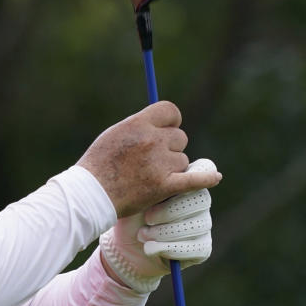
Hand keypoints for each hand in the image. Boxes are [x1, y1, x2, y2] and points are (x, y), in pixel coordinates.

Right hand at [77, 101, 220, 216]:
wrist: (90, 194)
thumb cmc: (98, 165)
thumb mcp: (114, 135)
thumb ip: (139, 127)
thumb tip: (161, 122)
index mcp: (138, 124)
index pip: (170, 111)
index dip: (172, 121)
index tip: (168, 129)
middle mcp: (151, 140)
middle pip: (179, 138)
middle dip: (170, 147)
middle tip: (153, 160)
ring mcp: (159, 164)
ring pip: (182, 160)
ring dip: (172, 168)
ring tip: (150, 177)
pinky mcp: (163, 186)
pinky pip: (194, 180)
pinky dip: (206, 178)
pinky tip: (215, 177)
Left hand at [98, 159, 216, 292]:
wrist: (122, 245)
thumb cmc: (127, 211)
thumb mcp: (133, 190)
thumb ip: (150, 175)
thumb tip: (160, 163)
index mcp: (185, 180)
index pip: (206, 168)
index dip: (192, 175)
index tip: (163, 189)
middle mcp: (198, 201)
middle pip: (201, 198)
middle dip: (170, 210)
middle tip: (147, 217)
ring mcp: (202, 223)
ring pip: (197, 225)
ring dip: (165, 232)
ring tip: (142, 234)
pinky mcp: (203, 248)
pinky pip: (197, 247)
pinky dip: (169, 248)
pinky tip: (150, 248)